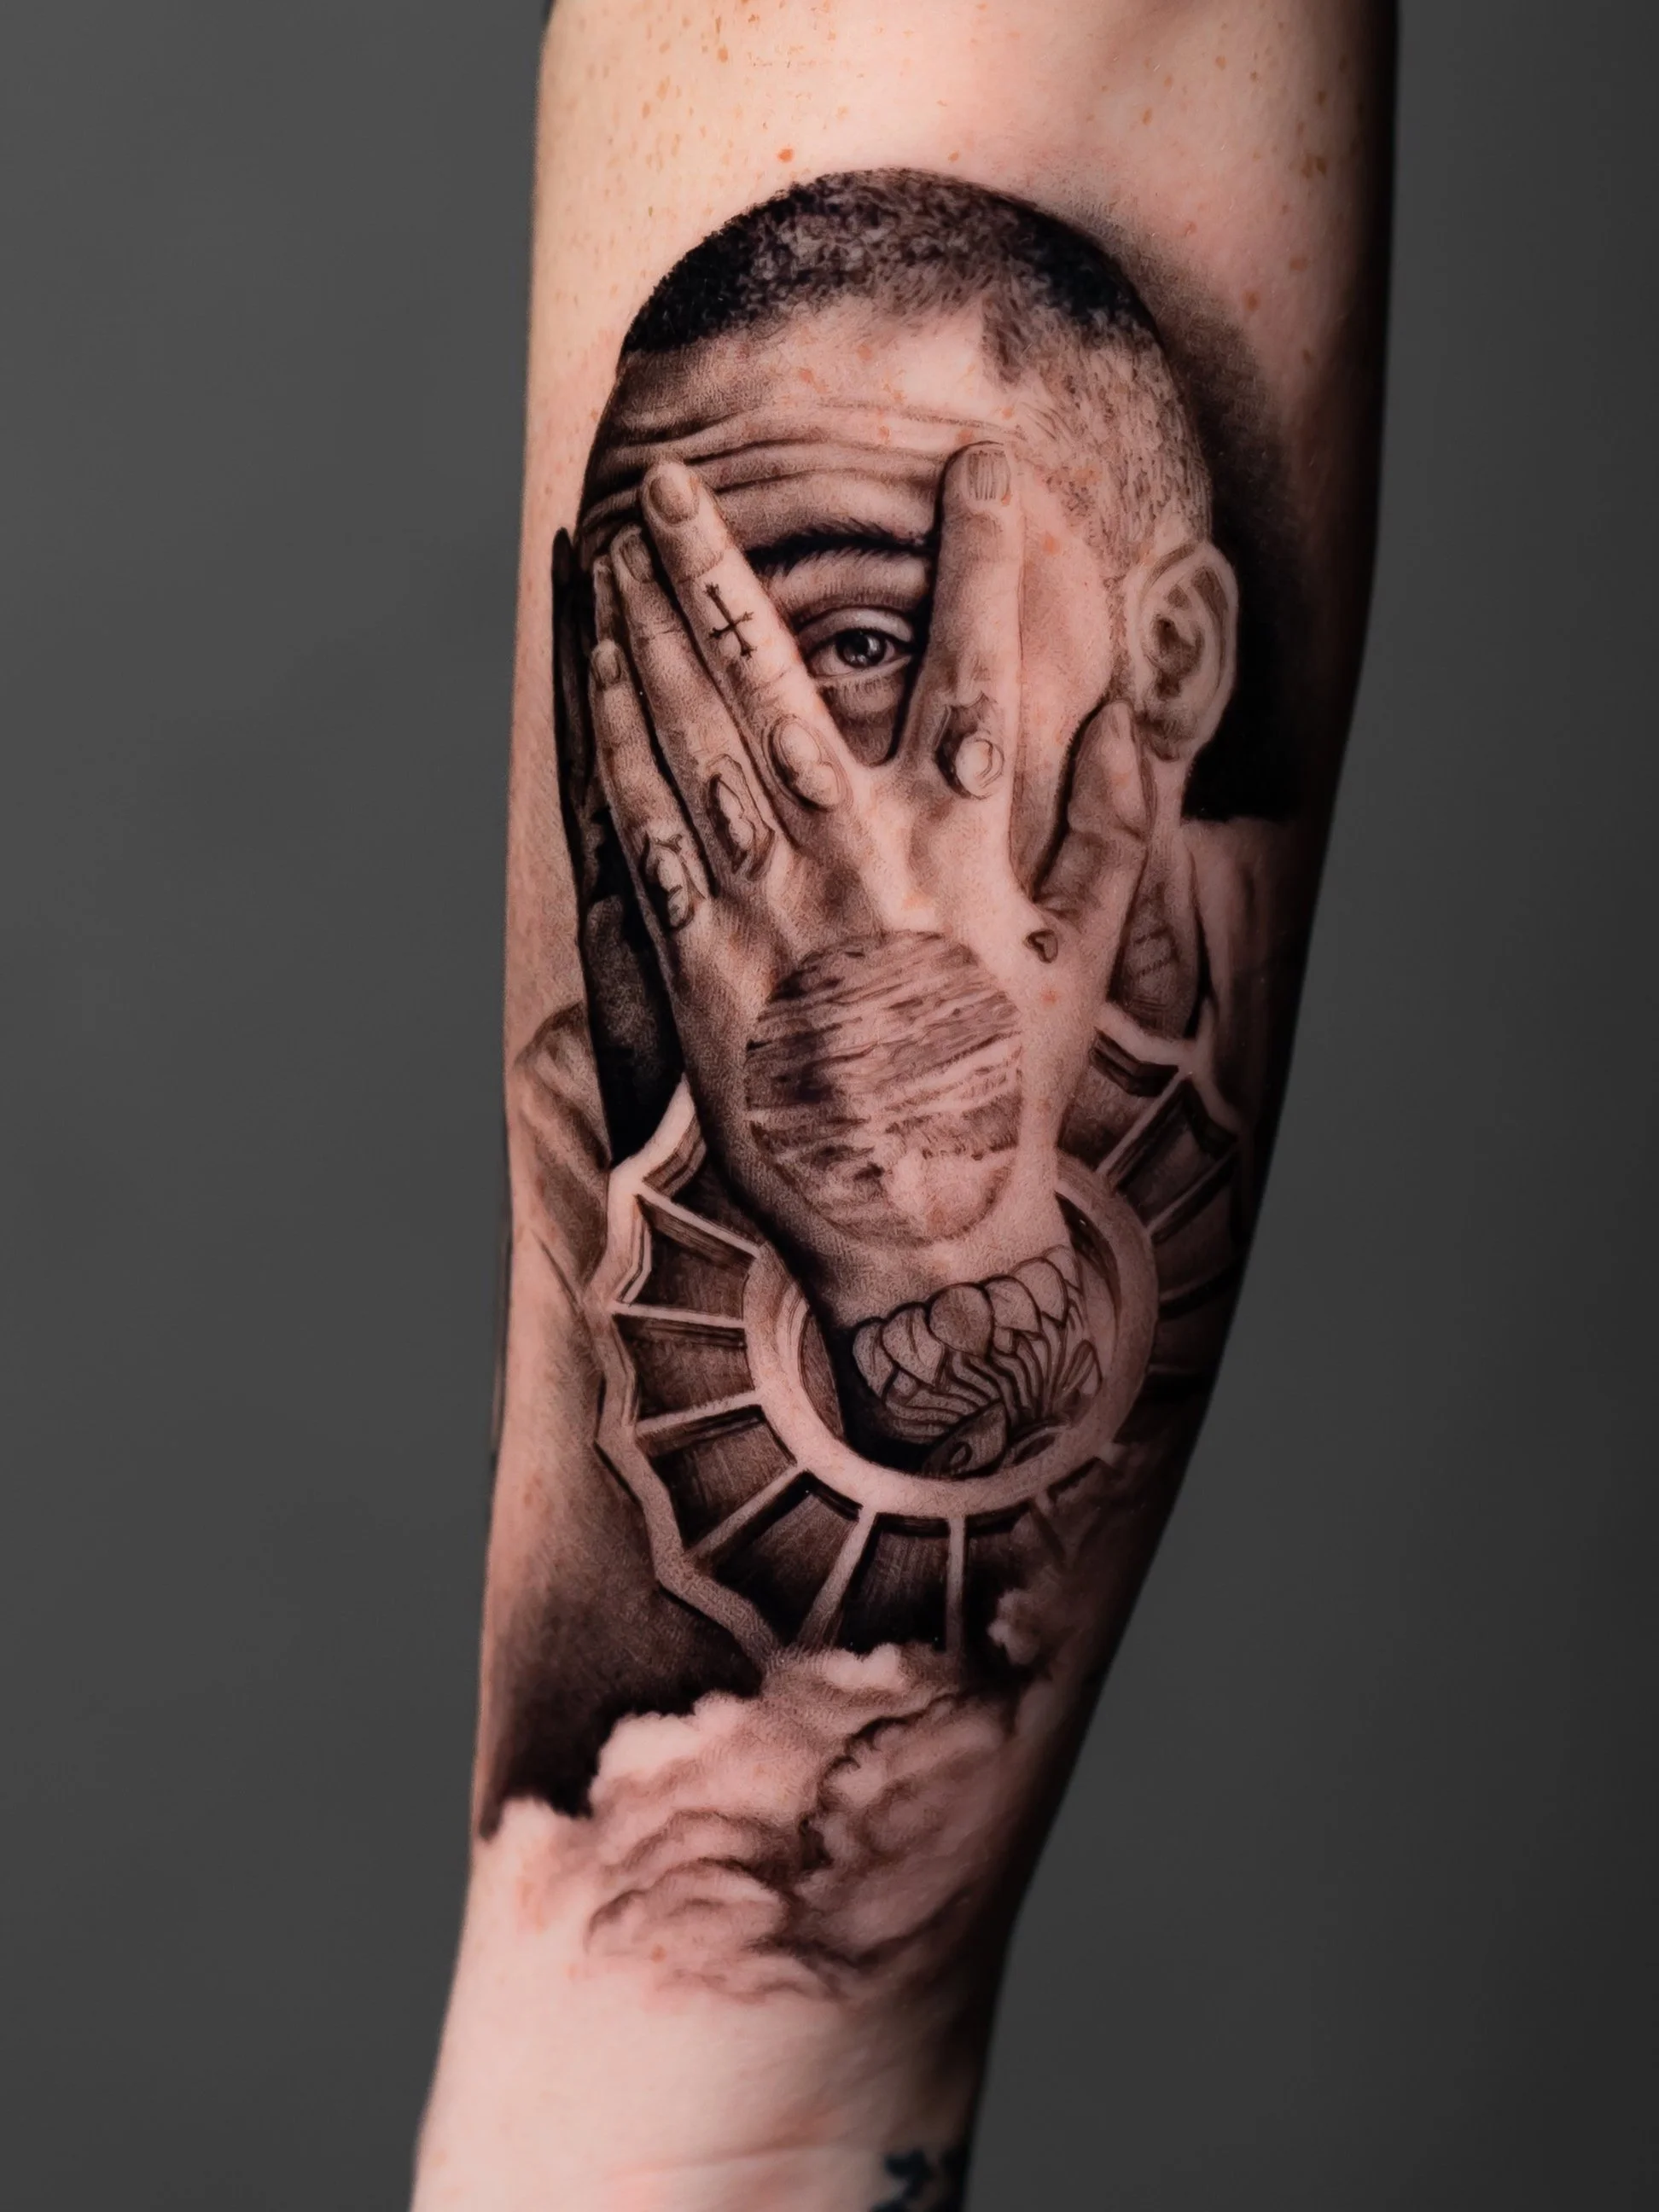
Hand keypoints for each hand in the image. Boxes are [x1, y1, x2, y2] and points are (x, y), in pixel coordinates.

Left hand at [588, 448, 1150, 1336]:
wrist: (922, 1229)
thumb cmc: (1010, 1083)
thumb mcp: (1090, 958)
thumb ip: (1118, 826)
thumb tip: (1129, 707)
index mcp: (966, 853)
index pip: (981, 671)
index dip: (984, 558)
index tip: (979, 464)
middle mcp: (860, 864)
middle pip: (779, 681)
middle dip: (719, 568)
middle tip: (673, 481)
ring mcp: (771, 915)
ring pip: (693, 742)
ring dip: (645, 637)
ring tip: (610, 548)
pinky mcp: (703, 970)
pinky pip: (649, 835)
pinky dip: (617, 745)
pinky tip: (596, 677)